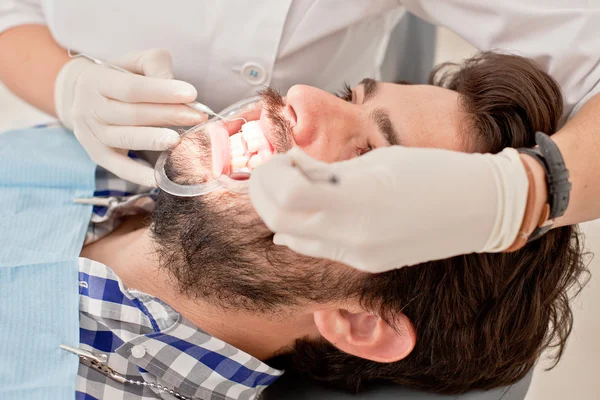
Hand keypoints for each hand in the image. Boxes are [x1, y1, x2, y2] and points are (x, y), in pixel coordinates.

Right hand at [54, 49, 205, 185]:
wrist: (78, 93)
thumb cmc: (119, 76)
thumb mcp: (135, 61)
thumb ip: (156, 66)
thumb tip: (179, 89)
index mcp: (97, 80)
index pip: (131, 88)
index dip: (161, 91)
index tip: (191, 94)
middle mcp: (89, 108)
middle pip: (131, 114)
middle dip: (167, 115)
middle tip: (197, 117)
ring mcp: (91, 134)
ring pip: (125, 139)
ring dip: (154, 141)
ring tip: (179, 141)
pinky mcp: (97, 155)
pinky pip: (118, 167)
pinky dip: (138, 175)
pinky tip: (158, 178)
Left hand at [249, 146, 528, 272]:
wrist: (479, 208)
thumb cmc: (434, 171)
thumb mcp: (376, 161)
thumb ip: (328, 171)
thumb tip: (291, 168)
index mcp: (358, 199)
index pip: (286, 196)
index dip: (271, 175)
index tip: (278, 158)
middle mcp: (353, 235)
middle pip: (280, 221)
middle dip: (266, 194)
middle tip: (274, 171)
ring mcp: (359, 255)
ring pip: (295, 238)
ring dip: (281, 212)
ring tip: (294, 186)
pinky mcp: (366, 264)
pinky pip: (319, 249)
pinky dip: (303, 229)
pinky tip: (309, 210)